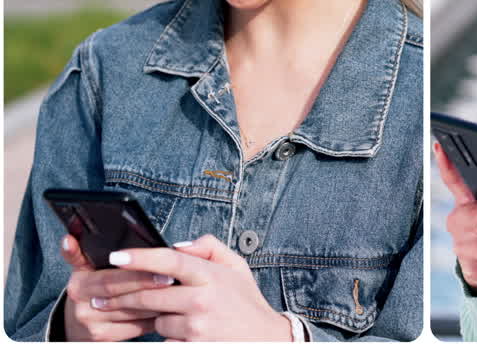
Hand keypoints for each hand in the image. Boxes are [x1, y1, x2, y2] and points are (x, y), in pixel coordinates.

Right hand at [60, 234, 166, 340]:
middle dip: (151, 287)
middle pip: (124, 296)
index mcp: (79, 285)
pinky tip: (170, 308)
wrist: (79, 321)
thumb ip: (79, 253)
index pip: (112, 279)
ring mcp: (93, 326)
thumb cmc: (91, 287)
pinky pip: (137, 328)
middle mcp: (83, 307)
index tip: (164, 270)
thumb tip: (68, 239)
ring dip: (158, 303)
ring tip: (178, 292)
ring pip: (134, 314)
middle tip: (175, 279)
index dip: (138, 275)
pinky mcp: (105, 339)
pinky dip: (155, 318)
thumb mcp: (83, 268)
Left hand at [88, 234, 290, 340]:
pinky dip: (168, 337)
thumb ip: (208, 247)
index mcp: (211, 275)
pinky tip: (181, 333)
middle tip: (100, 297)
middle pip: (148, 296)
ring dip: (155, 318)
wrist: (265, 340)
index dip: (139, 257)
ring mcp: (196, 327)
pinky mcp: (191, 347)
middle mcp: (202, 300)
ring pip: (155, 320)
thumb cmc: (246, 302)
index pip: (169, 260)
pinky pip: (164, 341)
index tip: (115, 256)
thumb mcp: (236, 266)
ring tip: (169, 315)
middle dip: (121, 296)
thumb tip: (175, 246)